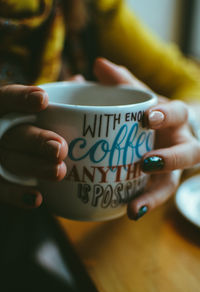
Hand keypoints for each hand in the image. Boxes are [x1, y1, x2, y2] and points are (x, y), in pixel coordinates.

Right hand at [0, 84, 67, 207]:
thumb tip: (93, 71)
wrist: (50, 155)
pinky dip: (17, 194)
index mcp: (11, 110)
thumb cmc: (59, 123)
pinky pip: (3, 189)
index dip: (19, 98)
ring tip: (60, 171)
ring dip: (33, 167)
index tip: (43, 100)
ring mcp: (1, 156)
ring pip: (10, 161)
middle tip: (60, 148)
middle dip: (35, 141)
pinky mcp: (2, 179)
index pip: (6, 99)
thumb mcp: (68, 101)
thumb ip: (75, 88)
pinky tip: (37, 198)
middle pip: (13, 134)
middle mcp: (3, 131)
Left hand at [93, 57, 199, 219]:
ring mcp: (173, 168)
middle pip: (190, 154)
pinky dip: (144, 204)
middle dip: (171, 159)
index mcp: (176, 120)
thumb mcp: (141, 97)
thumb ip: (122, 83)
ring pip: (173, 184)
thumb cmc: (151, 114)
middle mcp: (181, 144)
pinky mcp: (160, 184)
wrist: (164, 133)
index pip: (179, 114)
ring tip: (135, 208)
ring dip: (154, 196)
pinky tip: (128, 212)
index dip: (166, 116)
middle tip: (147, 163)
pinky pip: (156, 196)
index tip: (147, 118)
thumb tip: (98, 64)